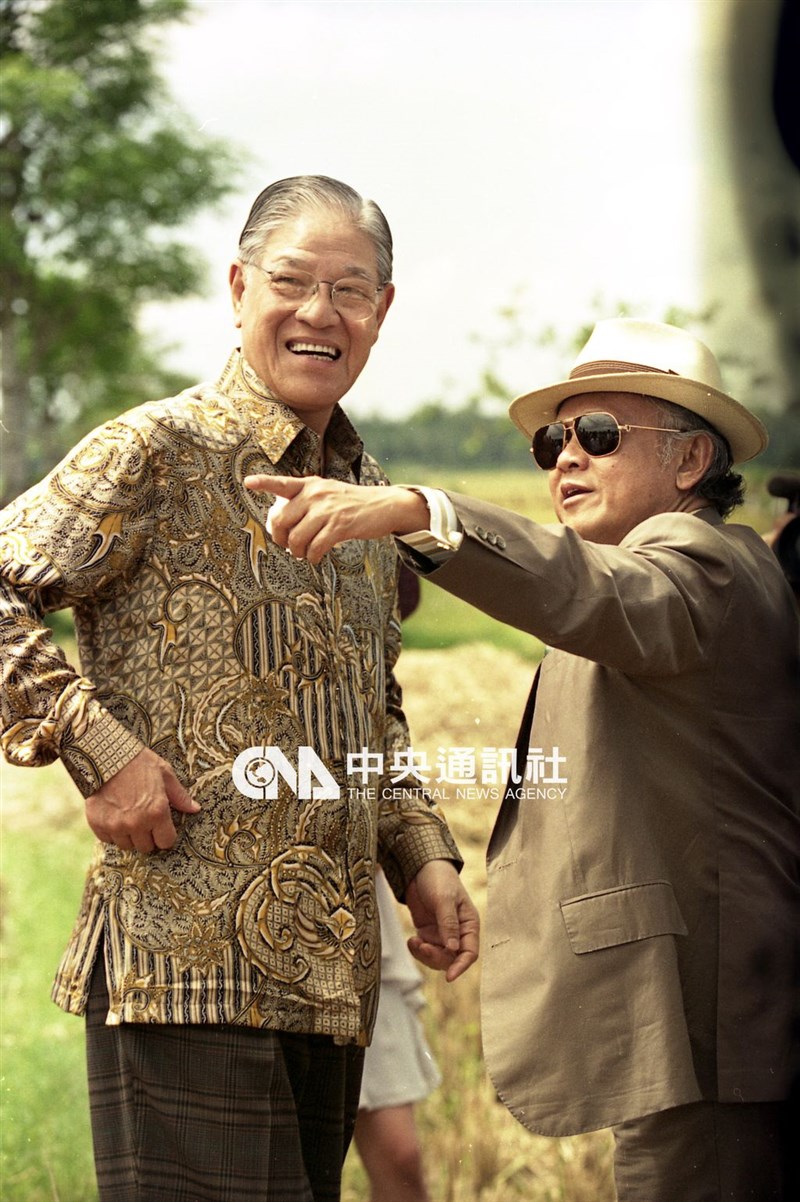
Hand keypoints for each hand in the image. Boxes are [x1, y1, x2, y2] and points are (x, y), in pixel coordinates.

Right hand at [85, 748, 199, 852]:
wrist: (104, 756)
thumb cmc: (137, 762)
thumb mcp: (164, 773)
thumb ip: (179, 795)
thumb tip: (195, 809)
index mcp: (157, 812)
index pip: (166, 842)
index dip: (165, 835)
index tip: (161, 828)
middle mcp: (137, 823)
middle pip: (146, 847)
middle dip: (147, 836)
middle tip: (143, 819)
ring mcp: (116, 826)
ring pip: (127, 845)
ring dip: (129, 835)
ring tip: (127, 815)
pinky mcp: (98, 825)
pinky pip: (108, 840)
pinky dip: (111, 831)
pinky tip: (113, 815)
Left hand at [243, 474, 428, 563]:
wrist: (384, 506)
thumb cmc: (351, 504)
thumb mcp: (327, 493)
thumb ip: (305, 502)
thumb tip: (281, 525)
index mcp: (309, 485)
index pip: (282, 483)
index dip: (264, 483)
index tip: (247, 482)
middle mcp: (315, 494)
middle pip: (282, 521)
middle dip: (281, 539)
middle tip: (288, 546)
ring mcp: (327, 509)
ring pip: (297, 538)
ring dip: (297, 552)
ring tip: (303, 554)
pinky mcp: (340, 525)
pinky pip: (315, 547)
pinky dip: (312, 557)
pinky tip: (316, 557)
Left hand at [404, 860, 479, 981]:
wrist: (420, 868)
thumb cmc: (439, 879)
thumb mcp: (444, 899)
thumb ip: (448, 923)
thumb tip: (453, 949)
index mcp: (469, 924)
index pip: (470, 952)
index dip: (462, 966)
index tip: (450, 977)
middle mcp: (458, 932)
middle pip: (452, 959)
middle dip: (436, 957)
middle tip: (422, 946)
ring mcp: (442, 934)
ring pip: (437, 958)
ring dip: (425, 955)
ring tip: (414, 941)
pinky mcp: (428, 933)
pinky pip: (424, 950)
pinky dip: (417, 950)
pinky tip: (411, 940)